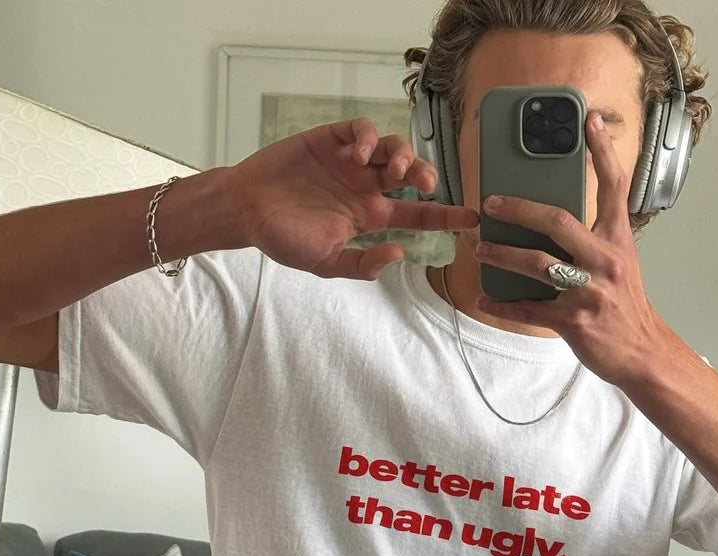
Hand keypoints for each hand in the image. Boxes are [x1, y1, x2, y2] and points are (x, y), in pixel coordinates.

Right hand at [229, 117, 478, 279]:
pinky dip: (369, 137)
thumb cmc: (283, 238)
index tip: (472, 219)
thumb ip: (362, 264)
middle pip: (412, 174)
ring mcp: (350, 162)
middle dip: (426, 173)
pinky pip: (362, 130)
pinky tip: (360, 153)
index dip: (446, 216)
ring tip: (392, 170)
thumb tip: (399, 255)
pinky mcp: (331, 139)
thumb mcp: (325, 262)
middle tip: (426, 183)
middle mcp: (366, 187)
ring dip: (402, 155)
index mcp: (370, 217)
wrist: (246, 210)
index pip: (418, 215)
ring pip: (393, 148)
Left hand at [473, 112, 665, 387]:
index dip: (601, 152)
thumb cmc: (624, 305)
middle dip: (519, 209)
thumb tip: (554, 222)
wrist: (642, 352)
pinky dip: (503, 305)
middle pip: (558, 220)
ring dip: (502, 255)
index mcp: (617, 240)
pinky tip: (485, 298)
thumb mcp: (620, 264)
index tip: (587, 121)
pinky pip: (529, 309)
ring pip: (537, 263)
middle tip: (490, 204)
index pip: (614, 186)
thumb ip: (594, 240)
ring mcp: (589, 291)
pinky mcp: (573, 320)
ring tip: (481, 249)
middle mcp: (605, 260)